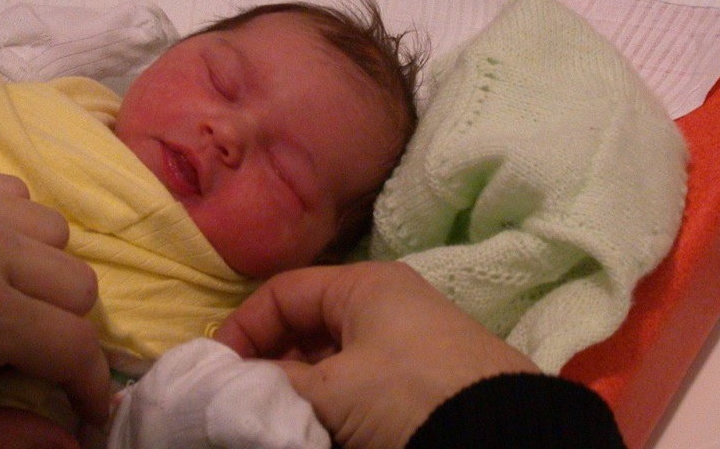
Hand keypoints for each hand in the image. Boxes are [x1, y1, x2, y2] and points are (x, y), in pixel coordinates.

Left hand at [0, 166, 110, 447]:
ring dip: (43, 273)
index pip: (74, 346)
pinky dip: (14, 227)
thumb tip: (66, 446)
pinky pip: (14, 193)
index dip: (93, 385)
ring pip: (55, 233)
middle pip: (79, 285)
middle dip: (66, 331)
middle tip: (27, 354)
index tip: (88, 410)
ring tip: (3, 296)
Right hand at [215, 261, 538, 447]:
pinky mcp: (422, 384)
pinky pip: (359, 387)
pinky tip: (319, 431)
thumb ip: (274, 386)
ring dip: (299, 392)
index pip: (284, 292)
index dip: (243, 329)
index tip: (216, 375)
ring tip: (278, 423)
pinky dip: (331, 407)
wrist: (503, 441)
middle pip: (307, 327)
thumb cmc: (408, 395)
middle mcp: (387, 305)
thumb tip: (230, 390)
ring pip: (331, 362)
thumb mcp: (333, 390)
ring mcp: (407, 345)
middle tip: (242, 406)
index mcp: (365, 285)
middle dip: (270, 366)